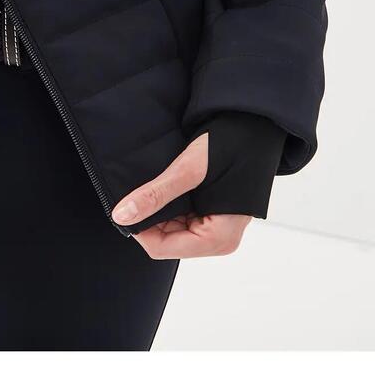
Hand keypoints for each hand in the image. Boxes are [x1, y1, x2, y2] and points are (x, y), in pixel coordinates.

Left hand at [111, 134, 252, 258]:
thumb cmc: (231, 147)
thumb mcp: (188, 171)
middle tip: (145, 189)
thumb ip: (155, 195)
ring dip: (160, 210)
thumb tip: (122, 215)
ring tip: (161, 185)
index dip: (140, 228)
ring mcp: (216, 230)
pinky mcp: (212, 218)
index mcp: (217, 238)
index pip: (161, 248)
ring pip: (170, 230)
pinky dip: (169, 205)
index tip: (127, 204)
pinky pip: (181, 220)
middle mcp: (218, 240)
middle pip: (165, 241)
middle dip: (150, 217)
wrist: (252, 127)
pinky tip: (170, 187)